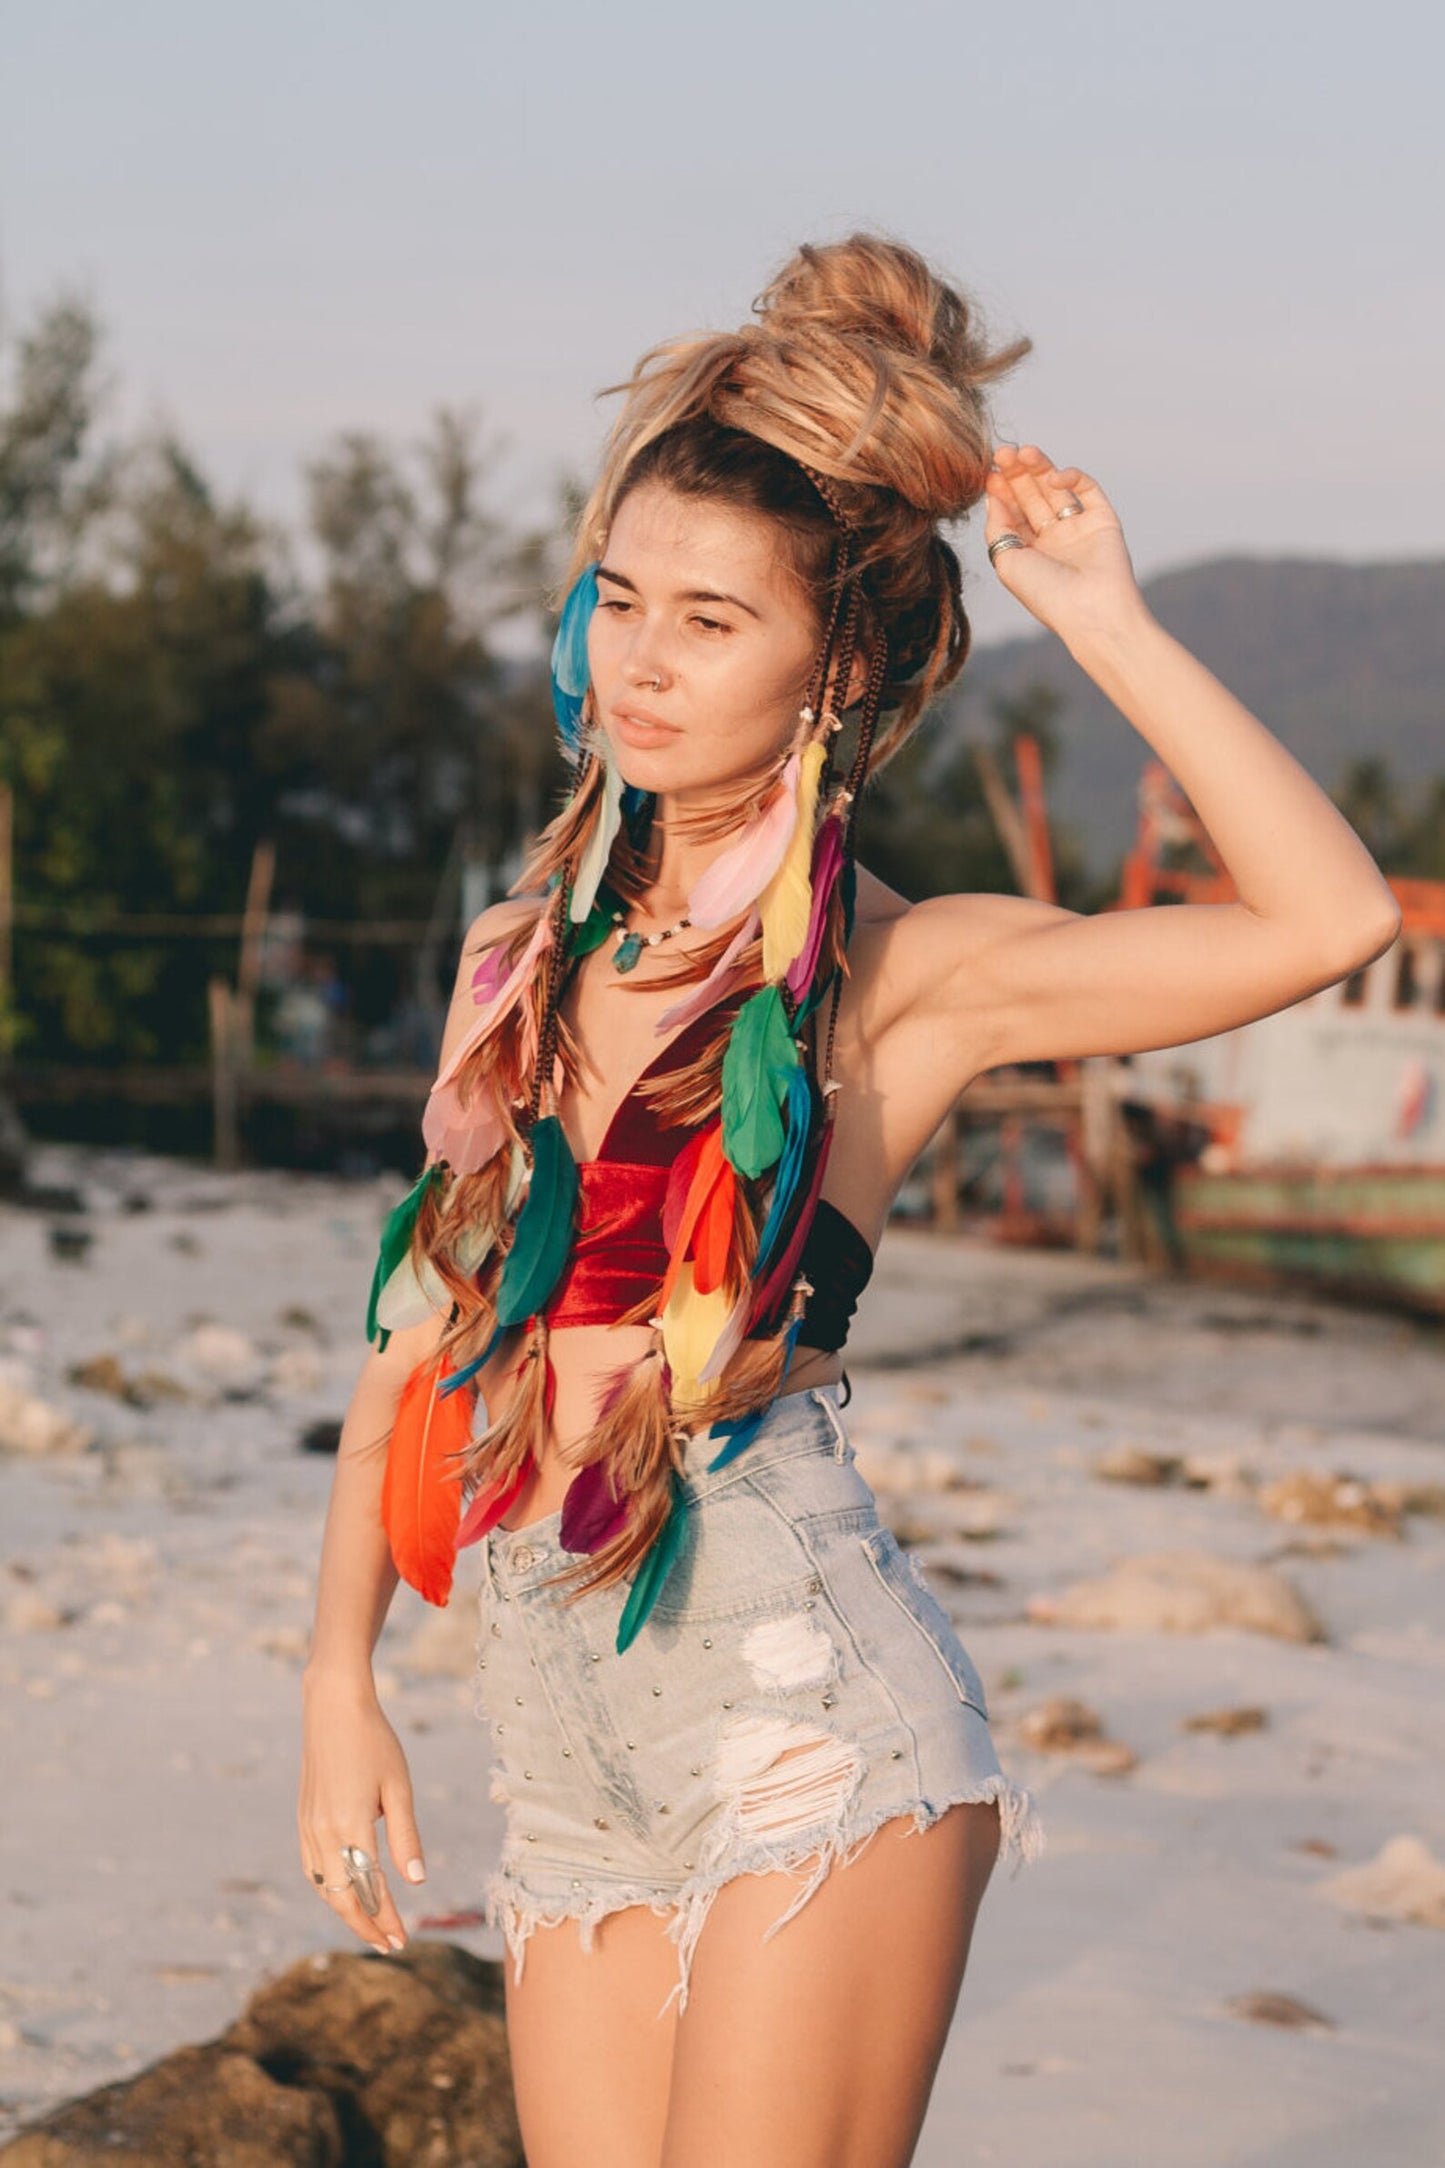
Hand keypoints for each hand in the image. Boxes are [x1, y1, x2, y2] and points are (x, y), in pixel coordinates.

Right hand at [298, 1679, 425, 1955]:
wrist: (332, 1707)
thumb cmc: (374, 1741)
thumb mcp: (399, 1787)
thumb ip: (406, 1837)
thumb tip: (416, 1882)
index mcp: (350, 1827)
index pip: (369, 1890)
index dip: (387, 1919)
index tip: (403, 1940)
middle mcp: (323, 1833)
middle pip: (341, 1898)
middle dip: (366, 1925)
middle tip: (390, 1944)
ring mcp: (307, 1827)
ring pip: (323, 1888)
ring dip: (346, 1911)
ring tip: (371, 1925)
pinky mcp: (303, 1819)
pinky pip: (312, 1869)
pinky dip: (328, 1890)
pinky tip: (344, 1893)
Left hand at [984, 444, 1147, 645]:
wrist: (1091, 610)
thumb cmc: (1045, 593)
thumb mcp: (1006, 561)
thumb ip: (997, 527)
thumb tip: (992, 496)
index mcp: (1028, 553)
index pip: (1012, 513)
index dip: (1000, 491)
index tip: (989, 472)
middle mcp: (1052, 539)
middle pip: (1031, 496)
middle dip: (1017, 474)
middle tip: (1003, 453)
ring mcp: (1078, 528)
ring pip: (1056, 489)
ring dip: (1039, 468)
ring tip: (1024, 451)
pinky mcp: (1103, 519)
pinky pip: (1087, 490)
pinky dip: (1071, 478)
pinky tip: (1055, 477)